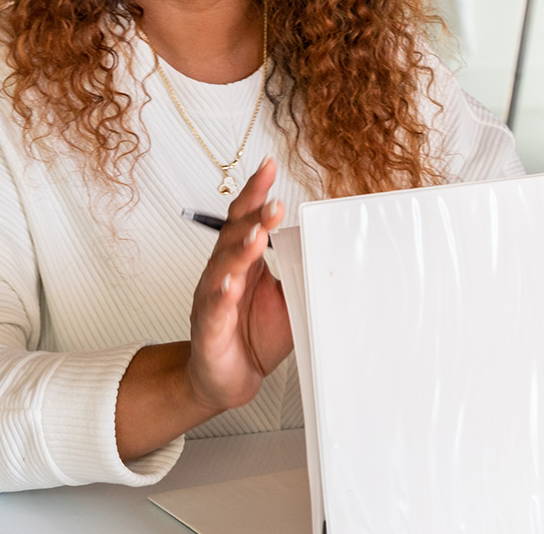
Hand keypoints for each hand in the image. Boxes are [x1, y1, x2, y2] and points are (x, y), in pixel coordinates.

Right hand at [185, 158, 291, 415]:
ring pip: (223, 266)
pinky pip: (214, 306)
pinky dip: (222, 293)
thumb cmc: (253, 335)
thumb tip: (334, 249)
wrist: (227, 378)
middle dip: (254, 216)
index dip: (255, 191)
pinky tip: (231, 283)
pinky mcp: (209, 326)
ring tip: (257, 234)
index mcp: (242, 260)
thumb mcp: (287, 298)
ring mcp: (212, 297)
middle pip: (234, 235)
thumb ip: (302, 272)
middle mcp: (223, 272)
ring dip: (240, 249)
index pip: (245, 217)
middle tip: (275, 202)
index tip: (269, 165)